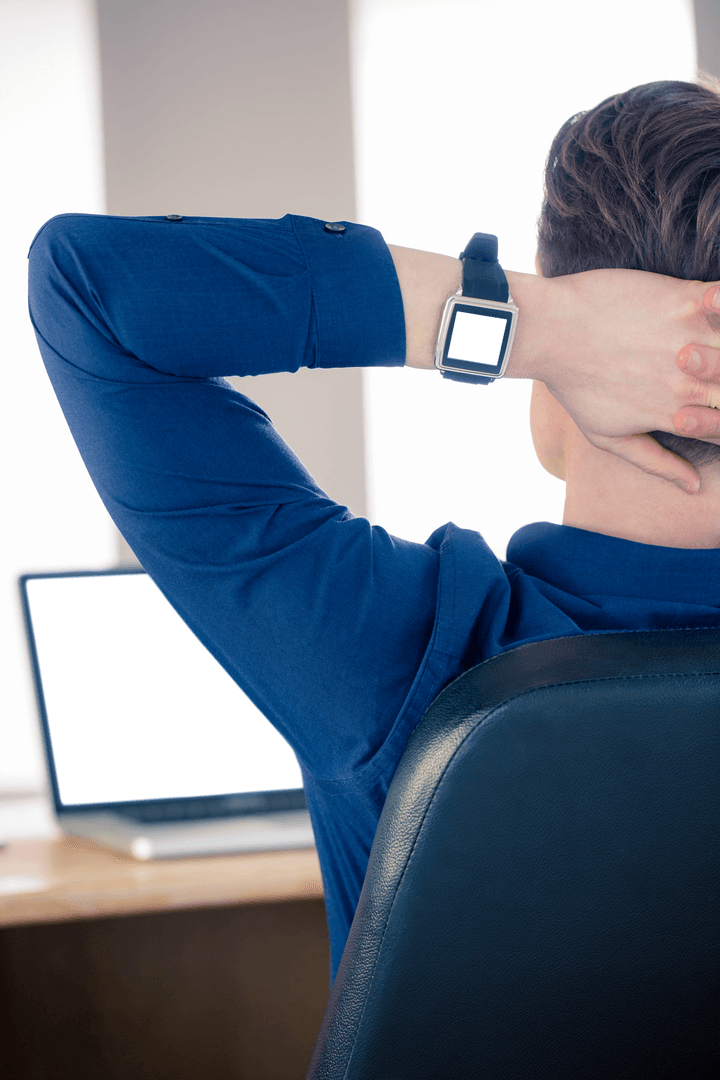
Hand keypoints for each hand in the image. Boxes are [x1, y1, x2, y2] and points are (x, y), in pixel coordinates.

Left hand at [515, 270, 719, 493]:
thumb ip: (655, 462)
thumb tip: (694, 487)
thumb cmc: (574, 384)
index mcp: (677, 416)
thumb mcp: (607, 435)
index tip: (709, 404)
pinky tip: (710, 305)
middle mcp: (688, 383)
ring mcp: (689, 341)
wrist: (548, 331)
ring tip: (710, 345)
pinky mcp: (682, 301)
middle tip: (710, 379)